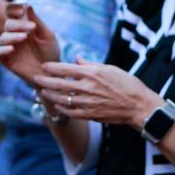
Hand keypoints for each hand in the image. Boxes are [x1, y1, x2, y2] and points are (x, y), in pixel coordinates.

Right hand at [0, 4, 59, 85]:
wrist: (51, 73)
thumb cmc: (50, 53)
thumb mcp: (47, 35)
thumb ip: (37, 21)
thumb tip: (28, 5)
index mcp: (23, 26)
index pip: (13, 13)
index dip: (14, 9)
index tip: (22, 10)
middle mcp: (14, 35)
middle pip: (8, 24)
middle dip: (18, 24)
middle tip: (31, 27)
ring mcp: (9, 47)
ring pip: (2, 37)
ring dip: (12, 35)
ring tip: (24, 38)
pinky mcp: (5, 59)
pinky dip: (3, 49)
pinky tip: (12, 49)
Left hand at [35, 57, 159, 127]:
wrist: (138, 106)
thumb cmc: (127, 84)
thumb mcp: (111, 69)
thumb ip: (91, 65)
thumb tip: (77, 59)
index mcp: (92, 73)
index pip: (65, 69)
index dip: (52, 67)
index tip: (44, 66)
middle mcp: (87, 88)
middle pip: (59, 84)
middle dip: (45, 80)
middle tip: (35, 78)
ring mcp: (87, 102)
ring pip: (62, 98)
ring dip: (50, 95)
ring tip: (43, 91)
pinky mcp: (90, 115)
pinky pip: (70, 111)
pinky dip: (62, 107)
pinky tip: (57, 104)